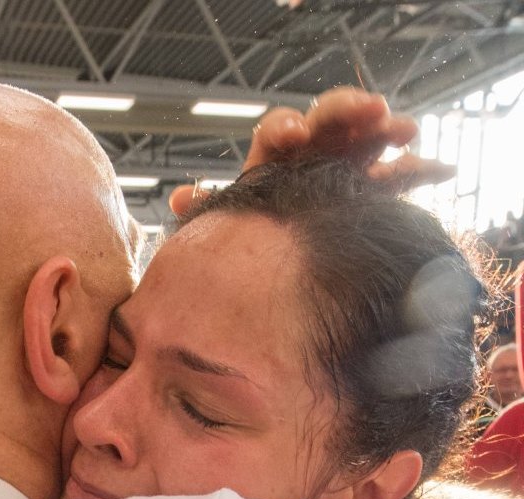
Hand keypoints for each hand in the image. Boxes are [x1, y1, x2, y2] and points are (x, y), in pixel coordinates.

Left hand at [169, 87, 454, 214]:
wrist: (279, 267)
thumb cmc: (251, 239)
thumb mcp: (230, 224)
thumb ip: (210, 209)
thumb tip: (178, 198)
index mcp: (275, 157)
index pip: (280, 129)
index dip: (288, 128)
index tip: (294, 137)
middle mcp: (313, 153)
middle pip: (331, 118)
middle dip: (349, 110)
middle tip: (371, 111)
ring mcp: (347, 167)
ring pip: (369, 136)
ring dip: (387, 128)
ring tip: (406, 131)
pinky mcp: (374, 190)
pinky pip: (400, 173)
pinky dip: (420, 168)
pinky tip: (441, 170)